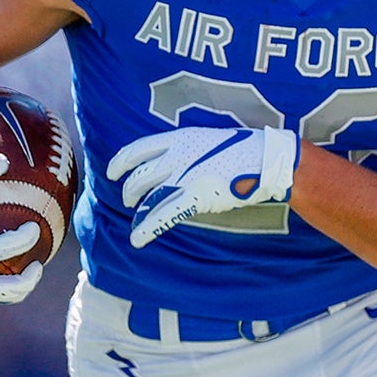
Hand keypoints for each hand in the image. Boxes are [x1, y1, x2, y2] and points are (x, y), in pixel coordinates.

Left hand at [106, 126, 299, 247]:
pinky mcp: (195, 196)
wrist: (265, 159)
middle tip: (128, 199)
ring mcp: (185, 176)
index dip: (121, 161)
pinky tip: (137, 238)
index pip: (139, 148)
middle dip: (129, 189)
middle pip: (140, 174)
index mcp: (180, 138)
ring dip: (138, 209)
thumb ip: (187, 150)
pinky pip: (164, 214)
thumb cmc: (242, 149)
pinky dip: (147, 227)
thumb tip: (174, 163)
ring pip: (148, 195)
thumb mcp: (208, 139)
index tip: (112, 171)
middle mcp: (177, 155)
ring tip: (134, 218)